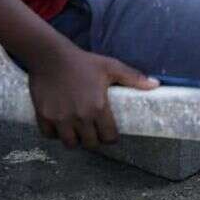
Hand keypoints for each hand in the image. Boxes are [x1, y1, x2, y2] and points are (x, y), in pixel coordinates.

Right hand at [26, 41, 158, 148]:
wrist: (50, 55)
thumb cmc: (83, 62)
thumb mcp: (111, 67)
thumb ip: (133, 77)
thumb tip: (156, 85)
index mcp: (98, 108)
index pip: (109, 138)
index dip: (111, 137)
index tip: (109, 133)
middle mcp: (79, 117)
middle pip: (91, 144)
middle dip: (94, 140)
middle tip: (93, 132)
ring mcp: (60, 118)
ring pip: (70, 144)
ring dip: (75, 140)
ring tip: (78, 131)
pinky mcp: (44, 116)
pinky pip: (49, 136)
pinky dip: (55, 134)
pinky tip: (60, 126)